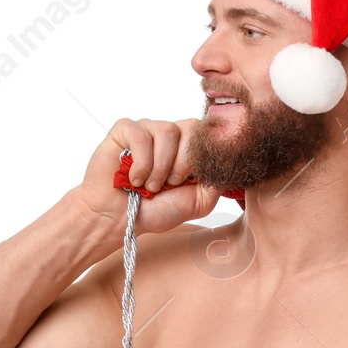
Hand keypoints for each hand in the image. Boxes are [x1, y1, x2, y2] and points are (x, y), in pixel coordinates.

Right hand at [75, 117, 220, 234]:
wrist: (120, 219)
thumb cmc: (156, 210)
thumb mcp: (199, 202)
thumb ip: (217, 180)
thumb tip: (227, 161)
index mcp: (190, 150)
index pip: (210, 134)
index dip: (203, 157)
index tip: (190, 180)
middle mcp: (172, 136)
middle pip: (193, 127)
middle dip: (184, 163)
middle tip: (169, 185)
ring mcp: (148, 130)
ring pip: (168, 130)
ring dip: (160, 166)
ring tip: (150, 185)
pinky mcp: (125, 129)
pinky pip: (141, 134)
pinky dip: (141, 161)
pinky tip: (134, 178)